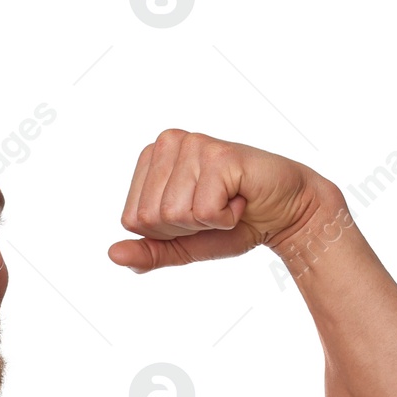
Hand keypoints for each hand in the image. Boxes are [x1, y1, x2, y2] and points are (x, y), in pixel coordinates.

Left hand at [107, 131, 328, 272]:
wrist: (283, 215)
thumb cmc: (233, 224)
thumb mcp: (181, 244)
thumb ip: (148, 252)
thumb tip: (112, 255)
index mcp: (151, 158)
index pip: (133, 219)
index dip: (166, 232)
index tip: (195, 214)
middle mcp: (168, 142)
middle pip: (150, 217)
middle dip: (186, 227)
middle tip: (214, 208)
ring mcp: (193, 145)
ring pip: (175, 214)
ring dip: (208, 221)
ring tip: (228, 201)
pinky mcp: (219, 155)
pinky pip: (203, 211)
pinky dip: (226, 217)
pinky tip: (240, 198)